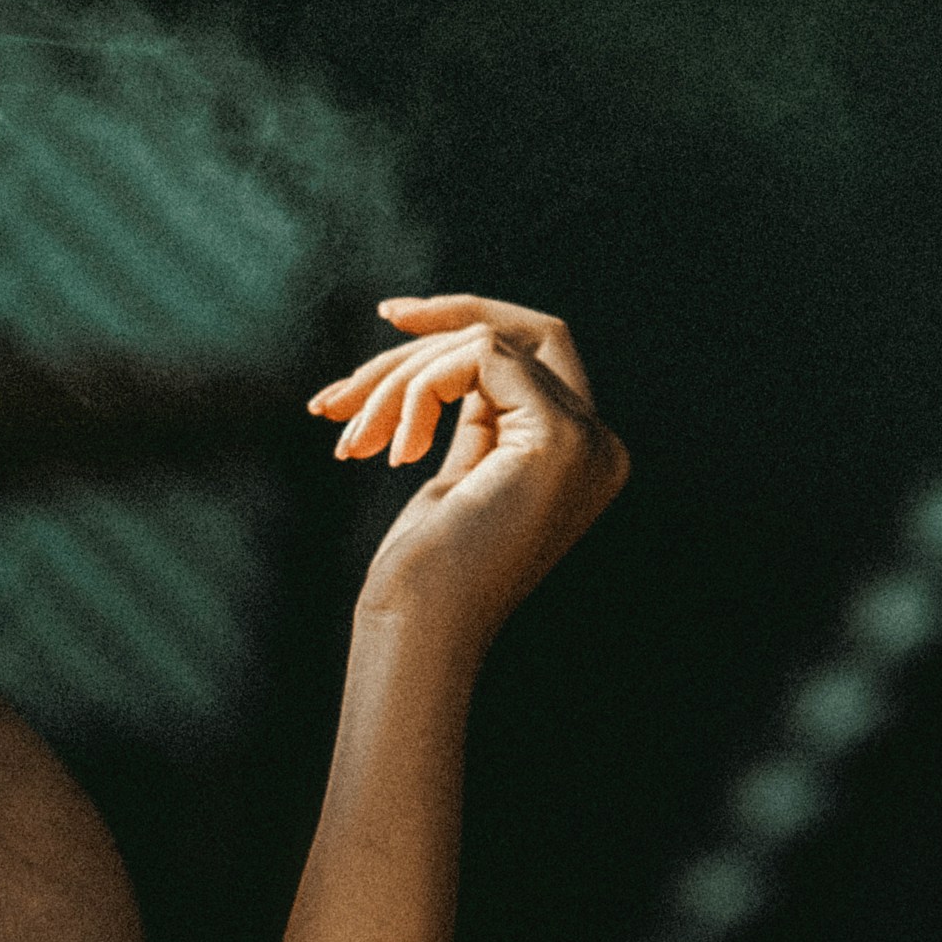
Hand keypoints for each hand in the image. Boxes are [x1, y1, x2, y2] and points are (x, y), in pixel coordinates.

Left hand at [310, 291, 628, 653]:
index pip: (532, 351)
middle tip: (341, 388)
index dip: (464, 320)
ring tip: (356, 440)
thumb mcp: (455, 474)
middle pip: (518, 334)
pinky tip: (395, 449)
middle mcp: (600, 444)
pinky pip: (481, 357)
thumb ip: (472, 413)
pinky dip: (421, 387)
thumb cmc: (426, 569)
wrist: (424, 624)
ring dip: (401, 381)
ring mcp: (589, 440)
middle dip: (425, 336)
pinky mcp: (562, 437)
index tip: (390, 318)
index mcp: (580, 454)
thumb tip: (432, 343)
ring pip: (487, 343)